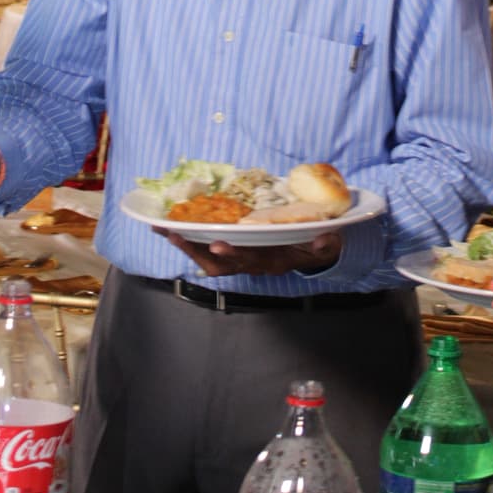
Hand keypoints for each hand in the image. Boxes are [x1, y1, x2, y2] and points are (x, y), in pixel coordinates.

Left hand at [155, 228, 342, 277]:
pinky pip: (210, 249)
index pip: (250, 260)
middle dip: (196, 251)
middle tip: (175, 235)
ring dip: (188, 247)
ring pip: (210, 260)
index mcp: (273, 261)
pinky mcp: (238, 249)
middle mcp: (254, 263)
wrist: (315, 251)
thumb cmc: (317, 245)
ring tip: (166, 230)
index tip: (218, 245)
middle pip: (220, 264)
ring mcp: (244, 258)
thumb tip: (321, 241)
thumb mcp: (326, 244)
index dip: (234, 254)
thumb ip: (324, 244)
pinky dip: (193, 240)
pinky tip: (177, 227)